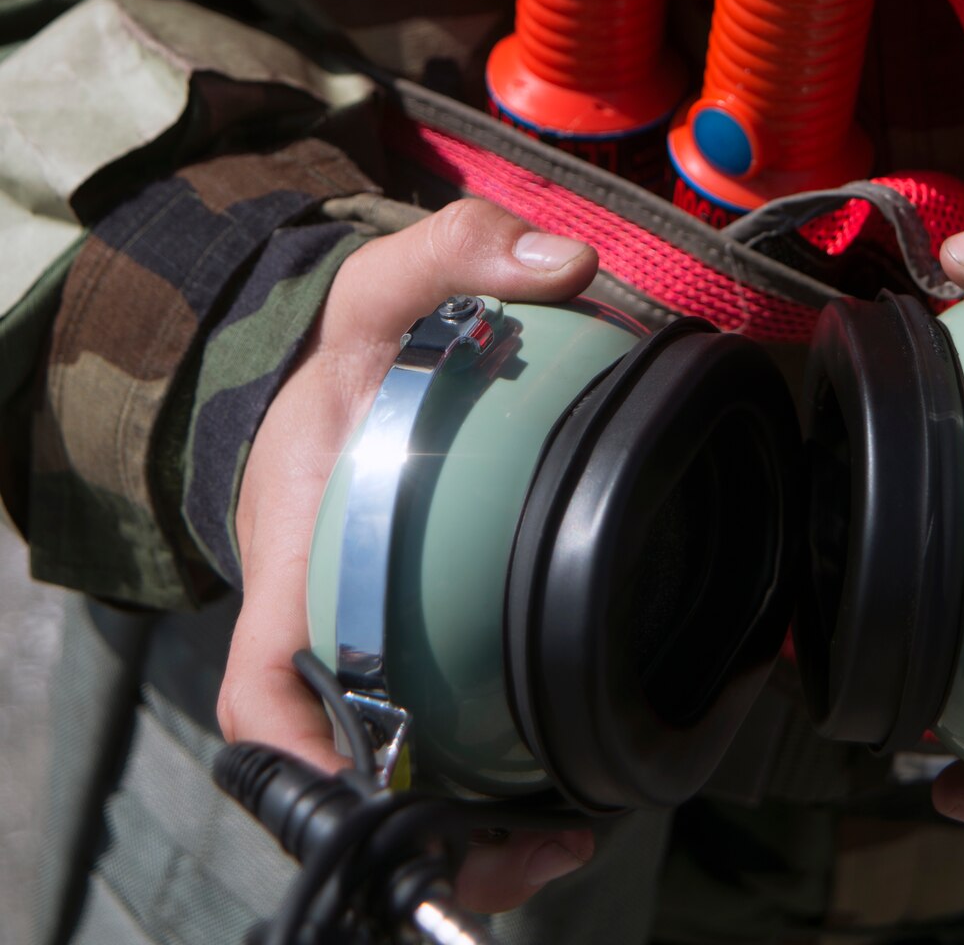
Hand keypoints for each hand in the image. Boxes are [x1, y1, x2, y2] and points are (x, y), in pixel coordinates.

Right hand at [218, 199, 600, 912]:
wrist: (334, 382)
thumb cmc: (348, 359)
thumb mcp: (381, 286)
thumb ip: (457, 252)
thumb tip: (571, 267)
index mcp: (290, 562)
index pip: (260, 683)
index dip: (298, 754)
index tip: (378, 788)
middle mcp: (315, 630)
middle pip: (345, 764)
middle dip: (429, 823)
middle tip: (540, 835)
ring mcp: (360, 653)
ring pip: (403, 774)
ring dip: (475, 826)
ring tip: (568, 833)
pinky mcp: (408, 654)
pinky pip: (445, 732)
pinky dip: (501, 773)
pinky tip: (578, 791)